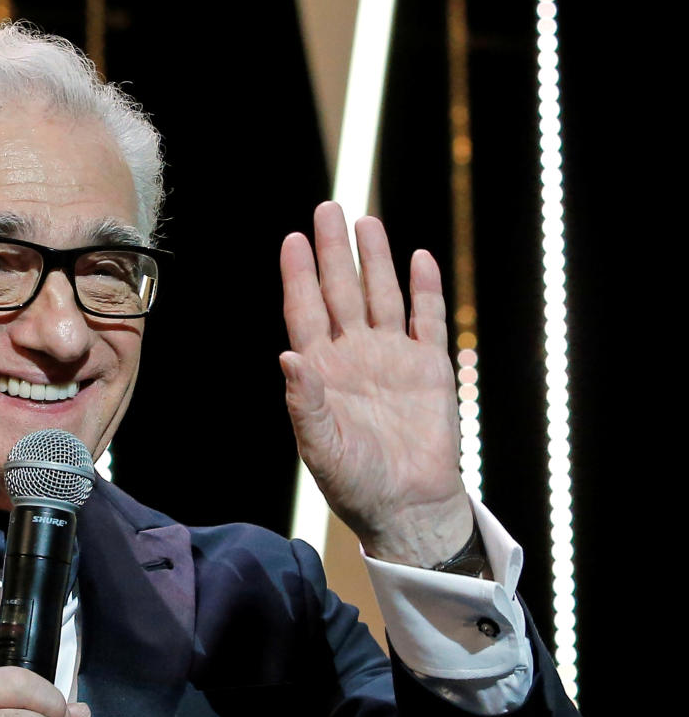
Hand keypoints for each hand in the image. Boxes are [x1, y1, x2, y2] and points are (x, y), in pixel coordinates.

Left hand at [279, 202, 472, 566]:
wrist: (408, 508)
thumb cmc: (356, 484)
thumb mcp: (321, 447)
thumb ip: (304, 402)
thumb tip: (287, 355)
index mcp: (321, 372)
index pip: (305, 313)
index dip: (299, 277)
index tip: (293, 241)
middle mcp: (354, 357)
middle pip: (341, 292)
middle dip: (334, 252)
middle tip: (327, 209)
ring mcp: (392, 358)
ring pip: (382, 297)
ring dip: (375, 261)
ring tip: (366, 222)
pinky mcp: (429, 369)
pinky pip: (426, 320)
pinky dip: (424, 290)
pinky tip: (417, 258)